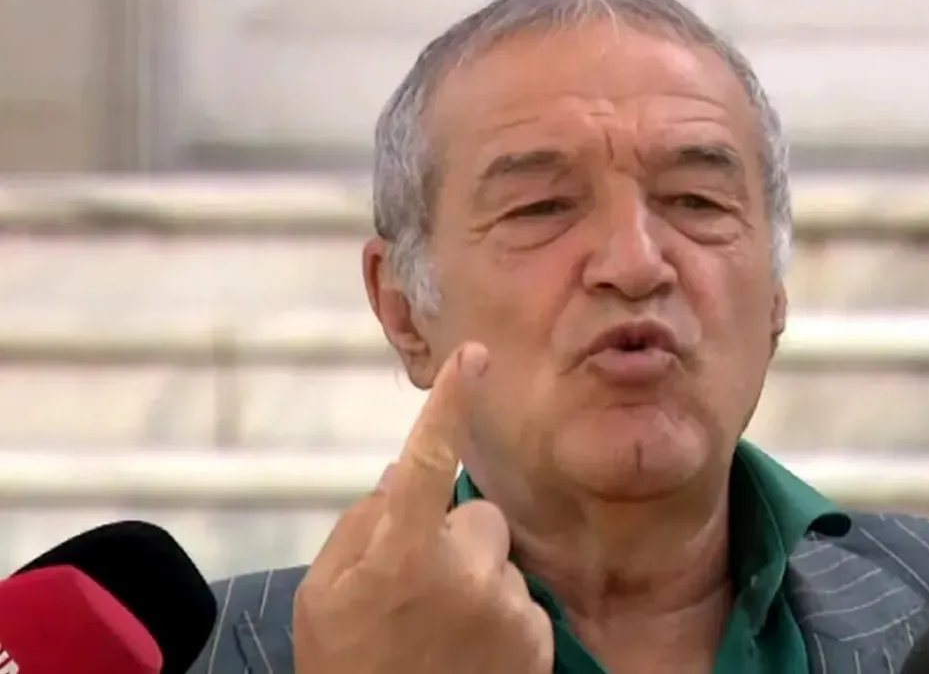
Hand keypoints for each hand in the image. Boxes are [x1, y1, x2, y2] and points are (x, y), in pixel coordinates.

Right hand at [292, 343, 553, 673]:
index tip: (475, 356)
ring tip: (439, 636)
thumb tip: (396, 473)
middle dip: (454, 540)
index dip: (451, 404)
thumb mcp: (322, 598)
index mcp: (401, 552)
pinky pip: (520, 599)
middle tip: (419, 593)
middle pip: (475, 515)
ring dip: (477, 582)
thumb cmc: (348, 670)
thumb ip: (360, 526)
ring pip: (499, 559)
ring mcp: (506, 607)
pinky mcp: (536, 638)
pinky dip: (499, 620)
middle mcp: (464, 571)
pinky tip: (467, 655)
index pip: (427, 459)